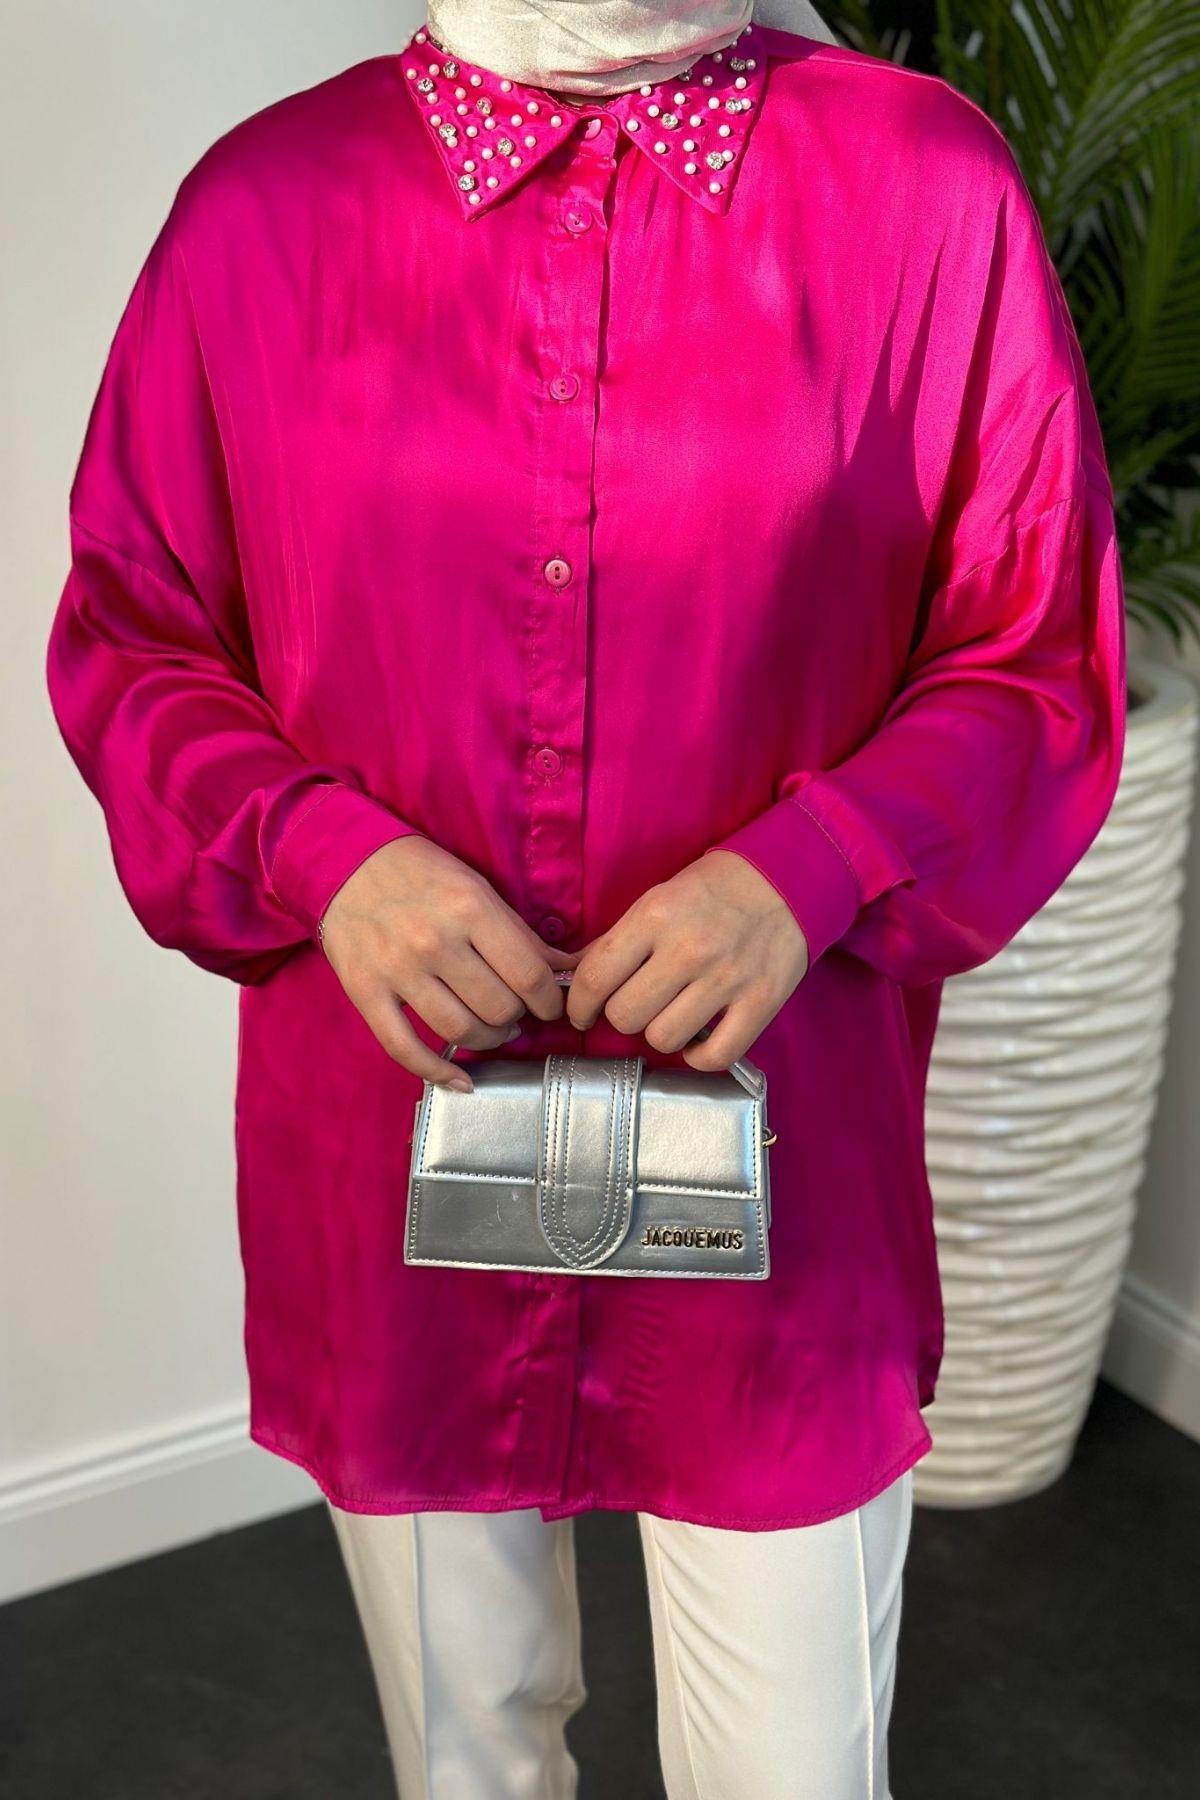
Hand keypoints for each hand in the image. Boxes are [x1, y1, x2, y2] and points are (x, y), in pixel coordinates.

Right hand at [318, 837, 578, 1090]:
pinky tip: (461, 1080)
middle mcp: (434, 941)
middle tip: (515, 1010)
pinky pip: (405, 1048)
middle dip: (518, 1017)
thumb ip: (521, 934)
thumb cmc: (420, 872)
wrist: (345, 861)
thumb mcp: (477, 888)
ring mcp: (397, 970)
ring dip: (488, 1040)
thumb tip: (570, 969)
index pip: (529, 976)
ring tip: (493, 1030)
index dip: (550, 1001)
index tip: (550, 1005)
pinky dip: (438, 1072)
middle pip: (498, 1007)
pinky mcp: (365, 992)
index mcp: (469, 908)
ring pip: (460, 1030)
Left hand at [565, 850, 808, 1069]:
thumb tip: (574, 975)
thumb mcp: (658, 898)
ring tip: (669, 1015)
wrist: (787, 878)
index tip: (583, 1011)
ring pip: (663, 1039)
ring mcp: (727, 979)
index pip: (595, 979)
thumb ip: (618, 939)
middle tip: (635, 1004)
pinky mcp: (761, 1002)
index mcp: (655, 917)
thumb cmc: (715, 888)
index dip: (579, 1004)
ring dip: (659, 1033)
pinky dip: (698, 1058)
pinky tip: (696, 1041)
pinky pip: (716, 1055)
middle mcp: (689, 950)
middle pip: (625, 1016)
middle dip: (621, 1015)